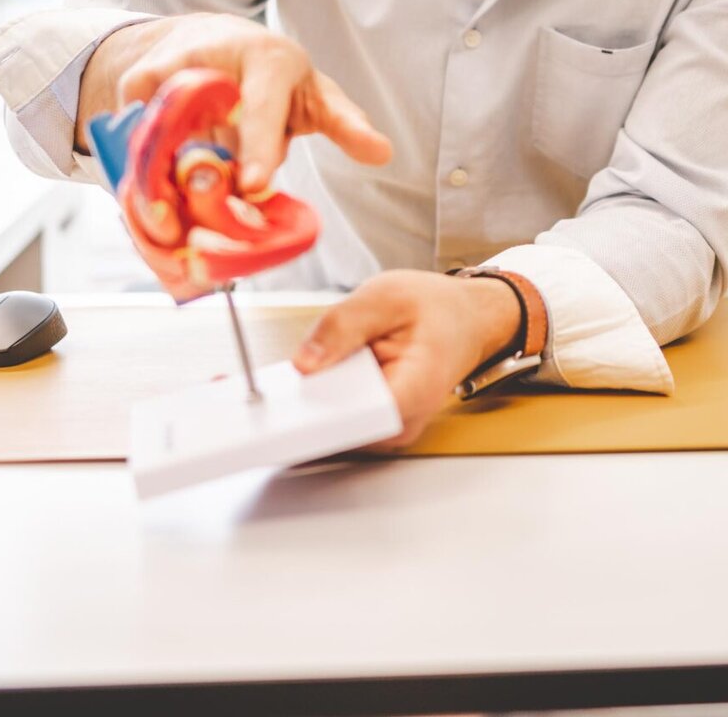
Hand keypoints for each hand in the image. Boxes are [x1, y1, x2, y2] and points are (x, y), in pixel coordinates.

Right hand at [80, 13, 392, 190]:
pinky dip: (144, 161)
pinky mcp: (140, 78)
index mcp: (271, 59)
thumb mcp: (316, 97)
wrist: (210, 40)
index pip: (264, 107)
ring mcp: (174, 64)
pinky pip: (136, 131)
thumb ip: (346, 124)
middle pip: (205, 116)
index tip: (253, 184)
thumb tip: (382, 152)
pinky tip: (157, 181)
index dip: (258, 146)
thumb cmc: (275, 79)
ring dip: (172, 170)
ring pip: (167, 128)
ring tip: (183, 201)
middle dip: (195, 164)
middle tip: (203, 211)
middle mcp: (219, 53)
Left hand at [292, 271, 521, 445]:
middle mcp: (401, 423)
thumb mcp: (387, 297)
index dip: (312, 414)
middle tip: (261, 390)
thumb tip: (302, 364)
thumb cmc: (437, 310)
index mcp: (413, 393)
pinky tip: (305, 383)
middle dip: (300, 409)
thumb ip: (342, 326)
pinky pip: (337, 422)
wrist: (466, 320)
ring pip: (331, 431)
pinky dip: (318, 403)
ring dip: (306, 407)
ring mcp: (388, 430)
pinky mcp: (374, 425)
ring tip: (282, 382)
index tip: (277, 407)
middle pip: (336, 431)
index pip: (353, 420)